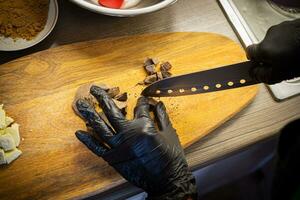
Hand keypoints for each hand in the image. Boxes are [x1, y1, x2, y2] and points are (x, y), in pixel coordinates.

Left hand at [75, 86, 196, 199]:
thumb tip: (159, 104)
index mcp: (144, 126)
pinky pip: (97, 148)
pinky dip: (88, 140)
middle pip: (112, 112)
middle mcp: (128, 133)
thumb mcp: (169, 134)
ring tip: (80, 104)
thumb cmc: (171, 157)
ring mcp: (118, 146)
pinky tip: (79, 132)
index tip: (141, 99)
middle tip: (94, 88)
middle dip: (102, 98)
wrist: (167, 180)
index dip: (141, 102)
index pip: (140, 108)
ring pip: (100, 127)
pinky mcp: (113, 159)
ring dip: (89, 114)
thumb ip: (162, 117)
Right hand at [246, 19, 299, 83]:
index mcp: (263, 49)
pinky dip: (290, 40)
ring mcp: (282, 28)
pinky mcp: (292, 24)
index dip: (253, 59)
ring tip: (292, 55)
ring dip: (281, 47)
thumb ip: (262, 75)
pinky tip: (297, 47)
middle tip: (280, 63)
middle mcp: (269, 36)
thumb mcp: (279, 75)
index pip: (249, 51)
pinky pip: (287, 34)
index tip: (258, 63)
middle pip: (263, 46)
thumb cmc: (299, 58)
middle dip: (270, 54)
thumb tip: (253, 74)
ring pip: (276, 40)